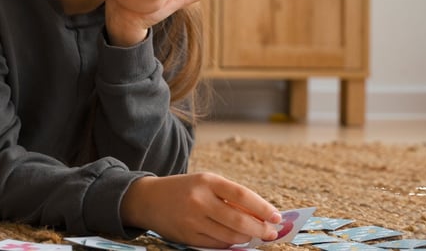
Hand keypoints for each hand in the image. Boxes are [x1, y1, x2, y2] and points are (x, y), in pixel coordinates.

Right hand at [120, 172, 280, 248]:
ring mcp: (192, 220)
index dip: (262, 207)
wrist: (149, 199)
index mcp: (207, 181)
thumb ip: (230, 196)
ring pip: (229, 235)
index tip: (276, 216)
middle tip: (271, 232)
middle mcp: (200, 200)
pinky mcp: (187, 236)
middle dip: (259, 228)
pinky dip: (230, 244)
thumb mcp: (206, 183)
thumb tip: (260, 214)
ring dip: (247, 238)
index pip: (242, 195)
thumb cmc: (185, 189)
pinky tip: (237, 240)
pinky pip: (216, 244)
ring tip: (255, 236)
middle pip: (238, 219)